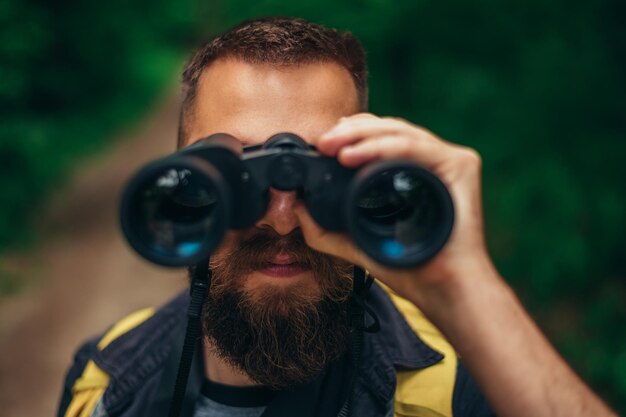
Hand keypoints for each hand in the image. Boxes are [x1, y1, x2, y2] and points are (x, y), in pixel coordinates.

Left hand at [293, 113, 496, 304]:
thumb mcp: (355, 243)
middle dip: (350, 132)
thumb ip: (325, 229)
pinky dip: (383, 147)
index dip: (350, 134)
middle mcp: (431, 161)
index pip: (379, 138)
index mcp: (412, 171)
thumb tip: (296, 207)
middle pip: (387, 129)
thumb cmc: (410, 267)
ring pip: (399, 132)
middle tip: (322, 143)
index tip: (321, 144)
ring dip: (361, 136)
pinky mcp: (460, 164)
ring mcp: (447, 160)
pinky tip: (354, 156)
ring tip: (332, 148)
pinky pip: (415, 147)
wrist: (441, 289)